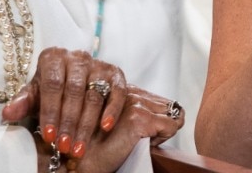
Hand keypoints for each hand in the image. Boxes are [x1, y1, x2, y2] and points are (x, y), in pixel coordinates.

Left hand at [1, 47, 125, 162]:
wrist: (76, 82)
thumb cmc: (51, 91)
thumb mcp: (35, 96)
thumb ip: (23, 103)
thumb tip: (8, 113)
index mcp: (53, 58)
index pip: (53, 85)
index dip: (50, 111)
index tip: (48, 135)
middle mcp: (77, 57)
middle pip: (74, 91)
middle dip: (68, 122)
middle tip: (64, 146)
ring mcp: (98, 64)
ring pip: (94, 95)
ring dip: (86, 124)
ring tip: (79, 147)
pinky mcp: (115, 73)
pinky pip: (117, 92)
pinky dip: (112, 110)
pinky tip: (105, 127)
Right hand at [69, 85, 184, 172]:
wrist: (79, 163)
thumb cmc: (94, 148)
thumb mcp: (114, 121)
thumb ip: (130, 109)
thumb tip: (164, 115)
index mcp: (121, 88)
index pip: (156, 99)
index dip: (155, 118)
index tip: (138, 133)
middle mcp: (127, 90)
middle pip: (168, 105)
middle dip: (160, 123)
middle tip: (139, 139)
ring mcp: (133, 102)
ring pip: (172, 114)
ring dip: (161, 131)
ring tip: (138, 141)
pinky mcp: (138, 117)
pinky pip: (172, 126)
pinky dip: (163, 139)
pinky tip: (140, 144)